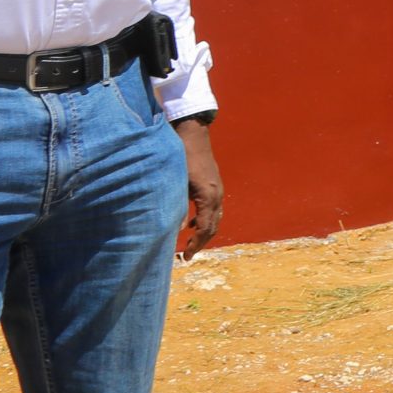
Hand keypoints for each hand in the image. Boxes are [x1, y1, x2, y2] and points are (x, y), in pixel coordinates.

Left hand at [176, 120, 224, 255]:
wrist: (193, 135)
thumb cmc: (181, 158)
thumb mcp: (176, 184)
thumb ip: (176, 207)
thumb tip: (175, 229)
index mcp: (208, 197)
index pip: (204, 228)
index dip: (195, 245)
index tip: (184, 256)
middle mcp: (217, 196)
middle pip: (213, 227)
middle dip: (201, 243)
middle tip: (187, 256)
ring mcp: (218, 190)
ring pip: (215, 219)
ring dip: (204, 233)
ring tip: (190, 243)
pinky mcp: (214, 186)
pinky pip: (213, 209)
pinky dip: (204, 220)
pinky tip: (191, 223)